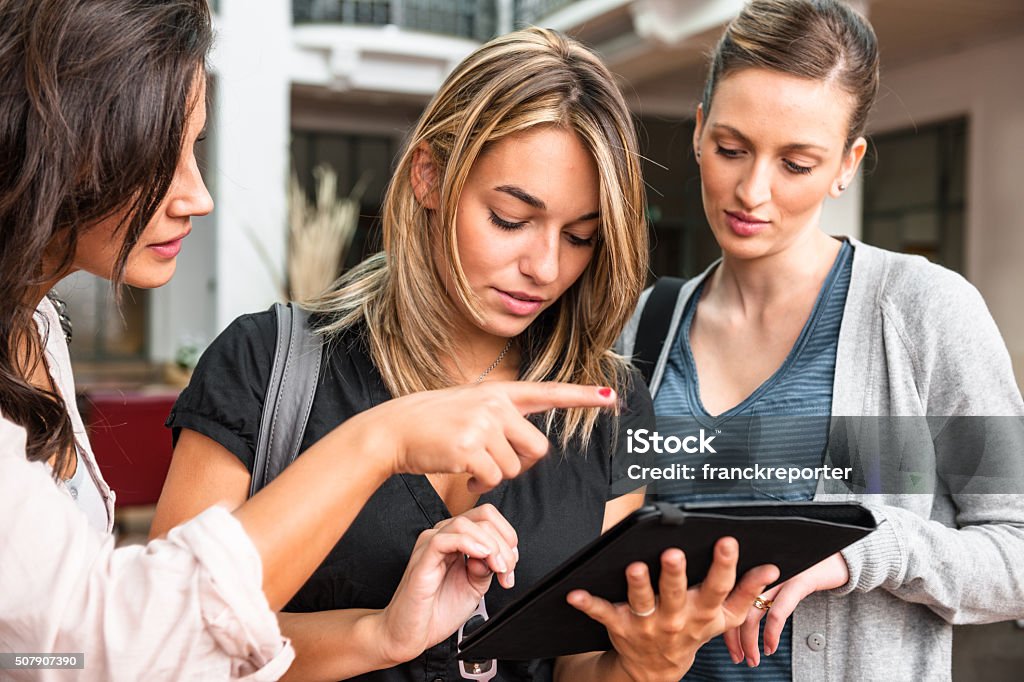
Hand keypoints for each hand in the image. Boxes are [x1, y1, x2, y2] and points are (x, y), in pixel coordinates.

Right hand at [347, 381, 616, 492]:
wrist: (395, 430)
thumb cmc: (433, 424)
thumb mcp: (471, 407)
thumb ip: (502, 418)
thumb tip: (530, 450)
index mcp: (499, 392)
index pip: (549, 392)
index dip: (583, 396)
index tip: (611, 396)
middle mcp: (495, 404)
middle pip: (537, 449)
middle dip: (520, 465)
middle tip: (494, 465)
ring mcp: (483, 424)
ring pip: (515, 468)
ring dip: (496, 477)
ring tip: (472, 467)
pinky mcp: (471, 448)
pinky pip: (494, 480)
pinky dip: (482, 486)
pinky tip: (465, 478)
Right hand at [374, 504, 518, 664]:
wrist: (409, 634)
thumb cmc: (437, 611)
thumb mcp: (474, 586)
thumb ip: (486, 566)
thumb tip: (495, 554)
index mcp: (456, 539)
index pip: (487, 517)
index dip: (507, 536)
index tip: (512, 565)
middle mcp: (442, 536)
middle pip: (482, 518)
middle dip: (504, 545)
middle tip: (507, 572)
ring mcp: (430, 545)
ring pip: (465, 524)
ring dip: (491, 545)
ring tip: (498, 569)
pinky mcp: (422, 560)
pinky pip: (445, 539)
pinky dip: (470, 544)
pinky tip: (482, 558)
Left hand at [566, 538, 779, 681]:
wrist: (657, 669)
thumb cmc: (692, 631)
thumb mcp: (724, 619)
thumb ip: (747, 593)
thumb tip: (772, 568)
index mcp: (703, 612)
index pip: (719, 588)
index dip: (725, 566)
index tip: (727, 541)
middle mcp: (675, 618)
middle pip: (677, 593)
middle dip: (675, 574)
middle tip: (674, 553)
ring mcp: (647, 623)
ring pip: (642, 601)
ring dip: (637, 584)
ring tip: (634, 567)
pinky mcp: (620, 625)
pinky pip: (601, 613)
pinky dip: (587, 604)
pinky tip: (573, 593)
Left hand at [723, 551, 848, 666]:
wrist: (842, 556)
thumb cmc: (810, 567)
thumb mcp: (783, 578)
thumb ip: (766, 590)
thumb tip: (747, 617)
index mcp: (754, 569)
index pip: (730, 598)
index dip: (727, 625)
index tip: (732, 647)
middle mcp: (762, 570)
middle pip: (737, 606)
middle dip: (735, 638)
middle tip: (738, 658)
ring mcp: (779, 575)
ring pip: (753, 612)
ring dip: (750, 641)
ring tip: (753, 659)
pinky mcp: (797, 581)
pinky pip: (778, 611)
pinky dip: (772, 632)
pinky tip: (770, 646)